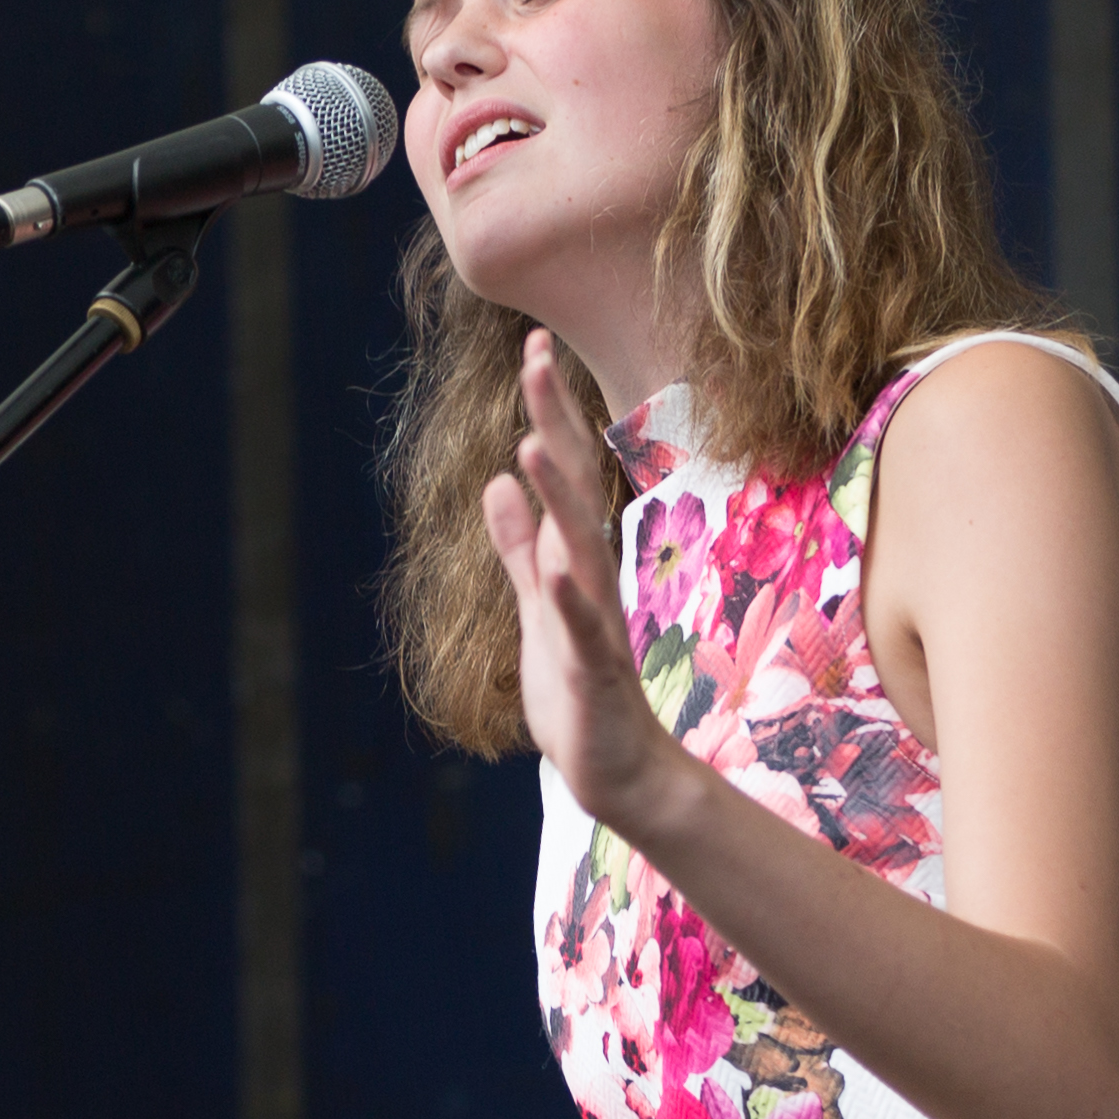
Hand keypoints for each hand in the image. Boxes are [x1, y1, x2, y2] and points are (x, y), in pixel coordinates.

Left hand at [487, 330, 680, 822]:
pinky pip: (586, 633)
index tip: (533, 346)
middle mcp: (593, 579)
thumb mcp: (537, 606)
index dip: (548, 413)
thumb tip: (498, 483)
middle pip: (576, 490)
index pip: (565, 474)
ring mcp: (598, 624)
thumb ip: (519, 548)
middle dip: (555, 424)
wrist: (620, 772)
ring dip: (559, 499)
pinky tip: (555, 571)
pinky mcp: (596, 674)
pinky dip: (571, 601)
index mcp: (576, 561)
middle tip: (535, 358)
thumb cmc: (578, 689)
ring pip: (580, 550)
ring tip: (531, 444)